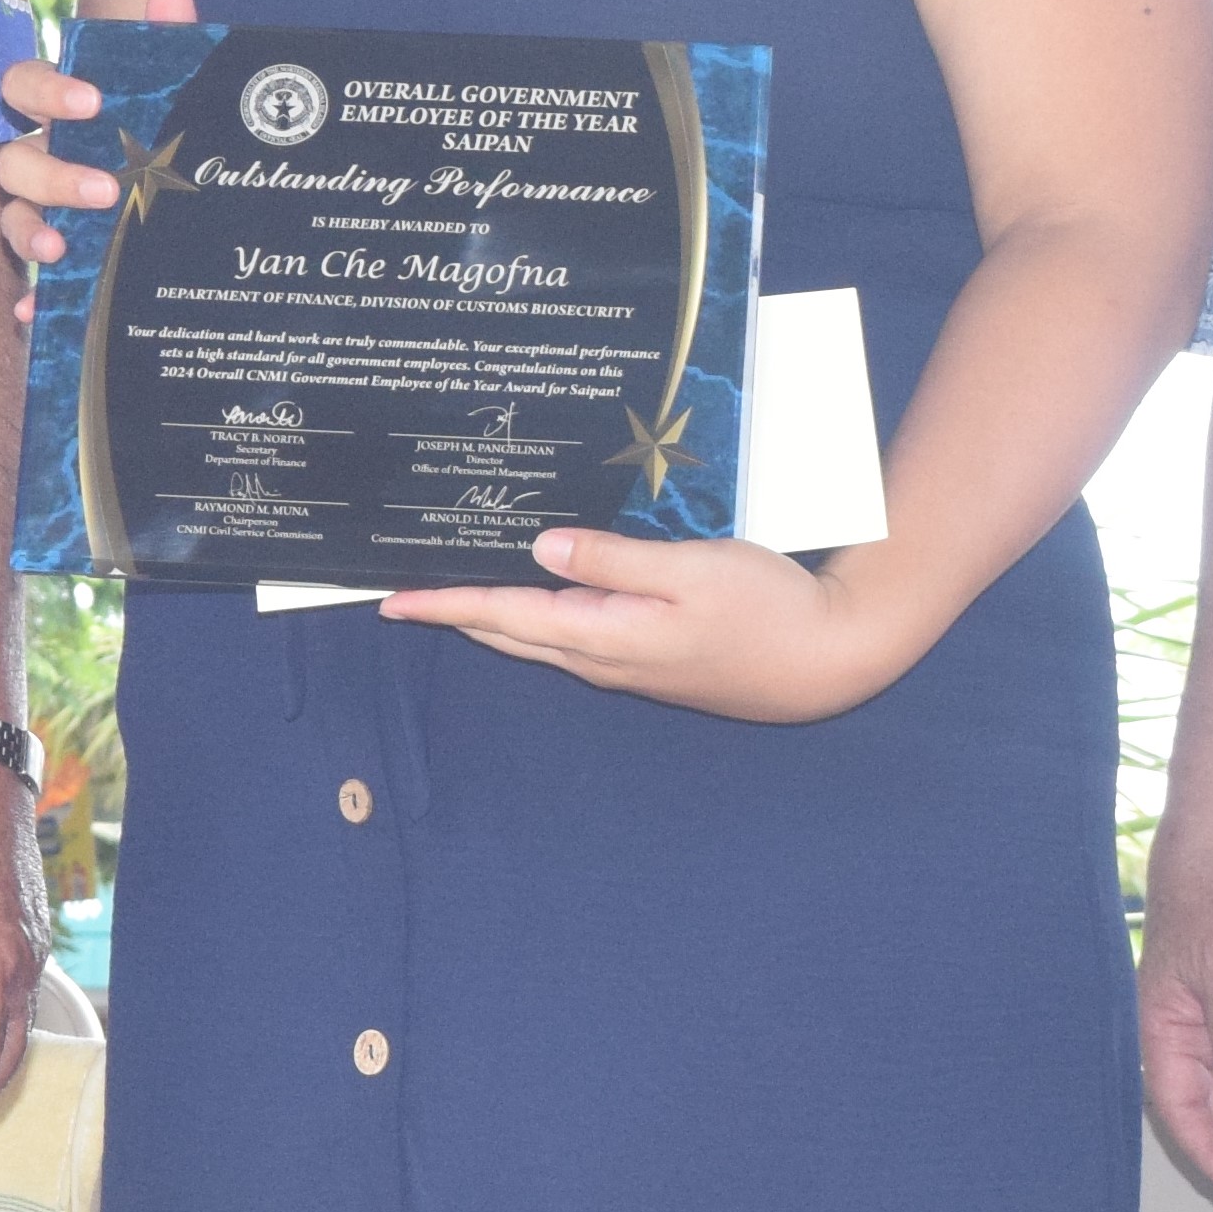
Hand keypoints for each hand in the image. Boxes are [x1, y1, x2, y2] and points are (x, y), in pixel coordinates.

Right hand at [0, 0, 196, 310]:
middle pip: (12, 160)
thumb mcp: (175, 92)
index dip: (46, 90)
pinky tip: (37, 313)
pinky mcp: (50, 261)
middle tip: (104, 189)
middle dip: (50, 174)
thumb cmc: (161, 137)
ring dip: (28, 232)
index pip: (24, 86)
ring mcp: (37, 212)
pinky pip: (23, 283)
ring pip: (10, 216)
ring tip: (60, 250)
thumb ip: (171, 39)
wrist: (189, 215)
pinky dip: (28, 298)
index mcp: (61, 115)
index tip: (91, 101)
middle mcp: (38, 159)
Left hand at [378, 526, 921, 721]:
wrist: (824, 661)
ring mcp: (622, 663)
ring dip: (489, 611)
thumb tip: (538, 548)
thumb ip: (612, 559)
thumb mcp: (690, 570)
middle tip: (401, 586)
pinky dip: (533, 611)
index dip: (443, 603)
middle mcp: (600, 658)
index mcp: (601, 636)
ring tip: (449, 580)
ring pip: (535, 635)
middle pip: (506, 630)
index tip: (388, 595)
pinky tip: (533, 586)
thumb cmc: (764, 611)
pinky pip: (567, 633)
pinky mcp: (644, 657)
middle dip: (452, 608)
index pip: (502, 615)